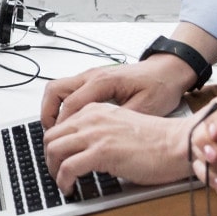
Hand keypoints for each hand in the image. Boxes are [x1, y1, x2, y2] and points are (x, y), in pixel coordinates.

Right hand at [41, 58, 195, 126]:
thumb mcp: (145, 108)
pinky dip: (62, 106)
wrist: (168, 70)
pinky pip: (67, 91)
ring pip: (57, 89)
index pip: (71, 104)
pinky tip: (70, 122)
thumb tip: (102, 139)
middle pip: (54, 91)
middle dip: (48, 115)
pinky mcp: (93, 81)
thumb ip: (120, 121)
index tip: (62, 145)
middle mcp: (92, 76)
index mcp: (103, 82)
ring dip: (52, 109)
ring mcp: (90, 77)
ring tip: (58, 131)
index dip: (63, 126)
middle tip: (52, 137)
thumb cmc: (160, 86)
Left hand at [43, 103, 192, 190]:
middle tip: (56, 172)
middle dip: (49, 158)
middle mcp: (91, 118)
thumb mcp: (121, 125)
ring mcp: (95, 134)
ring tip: (62, 182)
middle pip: (50, 137)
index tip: (57, 159)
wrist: (178, 143)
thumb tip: (84, 149)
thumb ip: (100, 130)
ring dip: (53, 170)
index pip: (60, 125)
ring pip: (54, 150)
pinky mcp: (101, 152)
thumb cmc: (157, 139)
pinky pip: (68, 168)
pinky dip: (63, 180)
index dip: (54, 145)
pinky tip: (70, 188)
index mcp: (95, 110)